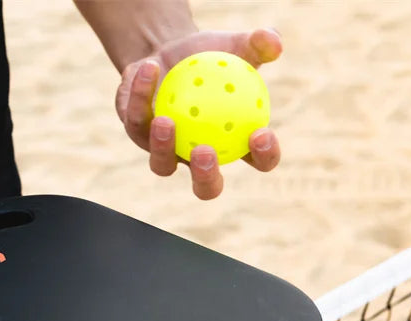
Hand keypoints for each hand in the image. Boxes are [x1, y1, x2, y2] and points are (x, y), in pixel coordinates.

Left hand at [116, 28, 282, 199]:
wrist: (170, 52)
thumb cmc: (212, 56)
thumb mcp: (236, 44)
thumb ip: (259, 43)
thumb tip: (273, 43)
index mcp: (236, 144)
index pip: (259, 160)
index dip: (264, 156)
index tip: (261, 134)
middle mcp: (199, 157)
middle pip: (206, 187)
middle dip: (206, 177)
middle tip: (204, 151)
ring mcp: (166, 152)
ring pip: (162, 165)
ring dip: (162, 147)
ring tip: (164, 120)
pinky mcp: (138, 132)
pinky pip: (136, 118)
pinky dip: (141, 94)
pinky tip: (149, 68)